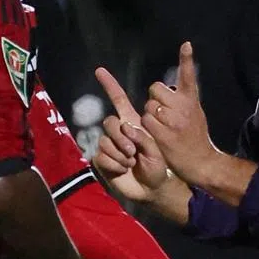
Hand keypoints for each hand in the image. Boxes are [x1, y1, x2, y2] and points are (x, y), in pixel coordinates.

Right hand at [94, 67, 170, 201]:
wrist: (153, 188)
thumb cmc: (159, 165)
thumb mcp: (156, 147)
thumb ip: (142, 135)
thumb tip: (126, 129)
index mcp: (132, 123)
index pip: (119, 99)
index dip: (110, 85)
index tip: (100, 70)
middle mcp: (119, 133)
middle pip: (109, 122)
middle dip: (120, 136)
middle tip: (133, 151)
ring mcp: (109, 147)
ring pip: (104, 141)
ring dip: (119, 153)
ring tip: (131, 162)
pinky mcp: (103, 161)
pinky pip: (101, 156)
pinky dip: (114, 164)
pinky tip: (123, 169)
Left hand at [142, 42, 221, 185]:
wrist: (201, 162)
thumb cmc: (194, 138)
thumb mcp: (195, 114)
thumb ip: (182, 101)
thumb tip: (167, 89)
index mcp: (191, 100)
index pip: (188, 76)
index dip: (186, 59)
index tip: (186, 44)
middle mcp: (183, 107)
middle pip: (155, 89)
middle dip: (154, 99)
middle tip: (163, 115)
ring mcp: (173, 120)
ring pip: (148, 106)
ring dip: (149, 116)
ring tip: (162, 128)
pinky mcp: (163, 133)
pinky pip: (145, 121)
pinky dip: (145, 128)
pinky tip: (156, 136)